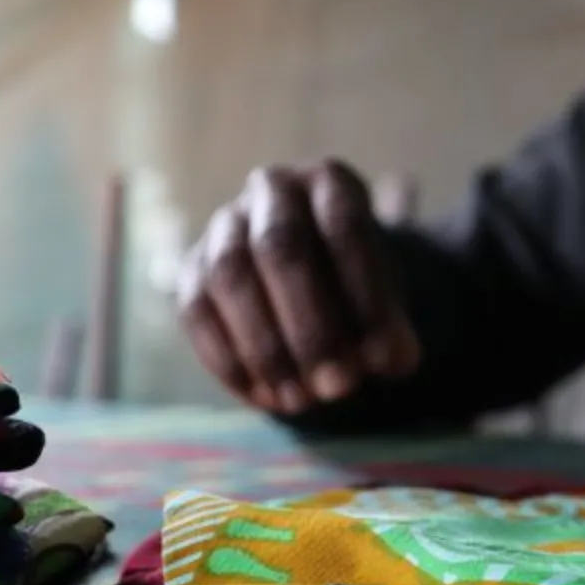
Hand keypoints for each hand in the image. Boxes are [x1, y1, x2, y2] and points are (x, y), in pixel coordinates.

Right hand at [176, 160, 421, 416]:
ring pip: (231, 277)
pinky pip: (197, 311)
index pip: (345, 227)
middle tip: (341, 388)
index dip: (366, 297)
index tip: (387, 361)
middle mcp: (270, 191)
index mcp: (329, 182)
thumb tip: (393, 362)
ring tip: (303, 402)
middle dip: (313, 326)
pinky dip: (230, 359)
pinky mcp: (190, 269)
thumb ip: (390, 325)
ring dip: (267, 347)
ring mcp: (224, 227)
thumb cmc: (355, 283)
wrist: (309, 278)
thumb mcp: (385, 297)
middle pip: (280, 248)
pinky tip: (266, 398)